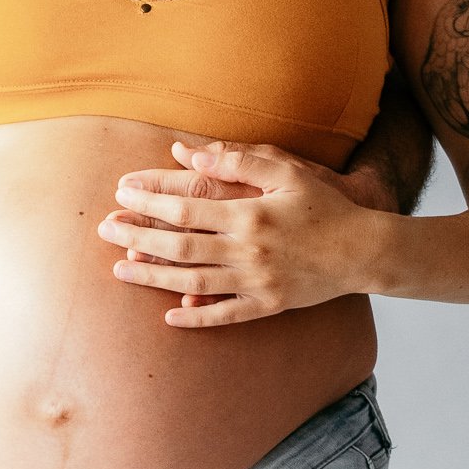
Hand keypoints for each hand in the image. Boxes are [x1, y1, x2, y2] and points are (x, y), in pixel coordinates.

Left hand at [98, 139, 382, 325]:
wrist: (364, 250)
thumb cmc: (324, 205)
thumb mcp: (286, 171)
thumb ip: (237, 160)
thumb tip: (185, 151)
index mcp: (250, 213)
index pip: (186, 207)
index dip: (149, 201)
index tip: (121, 194)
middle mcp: (249, 250)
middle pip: (181, 246)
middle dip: (138, 237)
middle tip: (105, 230)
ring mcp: (257, 281)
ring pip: (193, 282)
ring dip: (153, 276)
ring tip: (120, 269)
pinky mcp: (268, 305)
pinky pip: (225, 315)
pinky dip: (196, 317)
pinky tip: (169, 316)